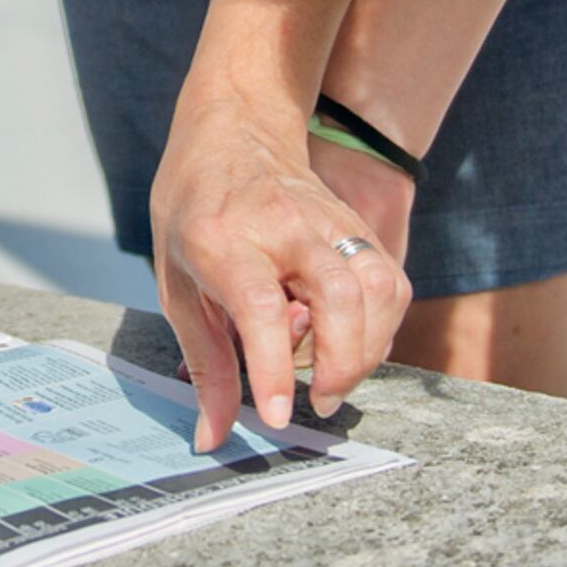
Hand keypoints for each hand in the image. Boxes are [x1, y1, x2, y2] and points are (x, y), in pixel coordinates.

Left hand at [149, 95, 413, 447]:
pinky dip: (382, 325)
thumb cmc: (195, 209)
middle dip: (341, 360)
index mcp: (223, 238)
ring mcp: (328, 220)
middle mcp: (283, 226)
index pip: (259, 308)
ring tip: (334, 379)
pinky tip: (353, 345)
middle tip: (319, 401)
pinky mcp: (357, 225)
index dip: (273, 366)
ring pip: (377, 285)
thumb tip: (215, 437)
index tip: (278, 414)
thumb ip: (204, 363)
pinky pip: (390, 280)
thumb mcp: (177, 283)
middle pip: (338, 294)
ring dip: (367, 347)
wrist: (233, 130)